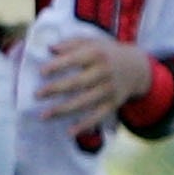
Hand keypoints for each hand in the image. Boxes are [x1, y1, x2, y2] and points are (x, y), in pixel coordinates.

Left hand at [33, 35, 153, 130]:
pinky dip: (85, 125)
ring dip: (63, 110)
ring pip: (85, 102)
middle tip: (36, 95)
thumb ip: (70, 44)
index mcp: (96, 54)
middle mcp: (104, 72)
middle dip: (56, 89)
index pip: (75, 59)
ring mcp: (109, 89)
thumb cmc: (104, 53)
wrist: (137, 67)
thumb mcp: (91, 42)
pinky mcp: (113, 104)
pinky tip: (69, 132)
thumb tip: (49, 48)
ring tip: (43, 116)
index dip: (58, 66)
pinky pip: (98, 116)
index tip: (40, 72)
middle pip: (78, 83)